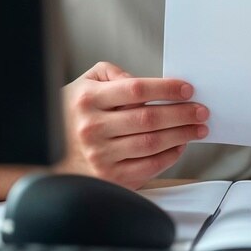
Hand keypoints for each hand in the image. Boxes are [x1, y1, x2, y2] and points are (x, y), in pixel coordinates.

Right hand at [57, 61, 209, 188]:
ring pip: (151, 143)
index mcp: (88, 100)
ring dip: (181, 134)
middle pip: (148, 118)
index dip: (165, 88)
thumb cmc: (72, 115)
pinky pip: (148, 166)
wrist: (49, 154)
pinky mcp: (110, 177)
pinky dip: (169, 156)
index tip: (186, 89)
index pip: (136, 90)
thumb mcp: (84, 83)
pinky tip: (180, 145)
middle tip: (201, 110)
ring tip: (197, 127)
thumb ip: (113, 74)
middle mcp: (93, 128)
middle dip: (182, 113)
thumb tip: (142, 82)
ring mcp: (101, 155)